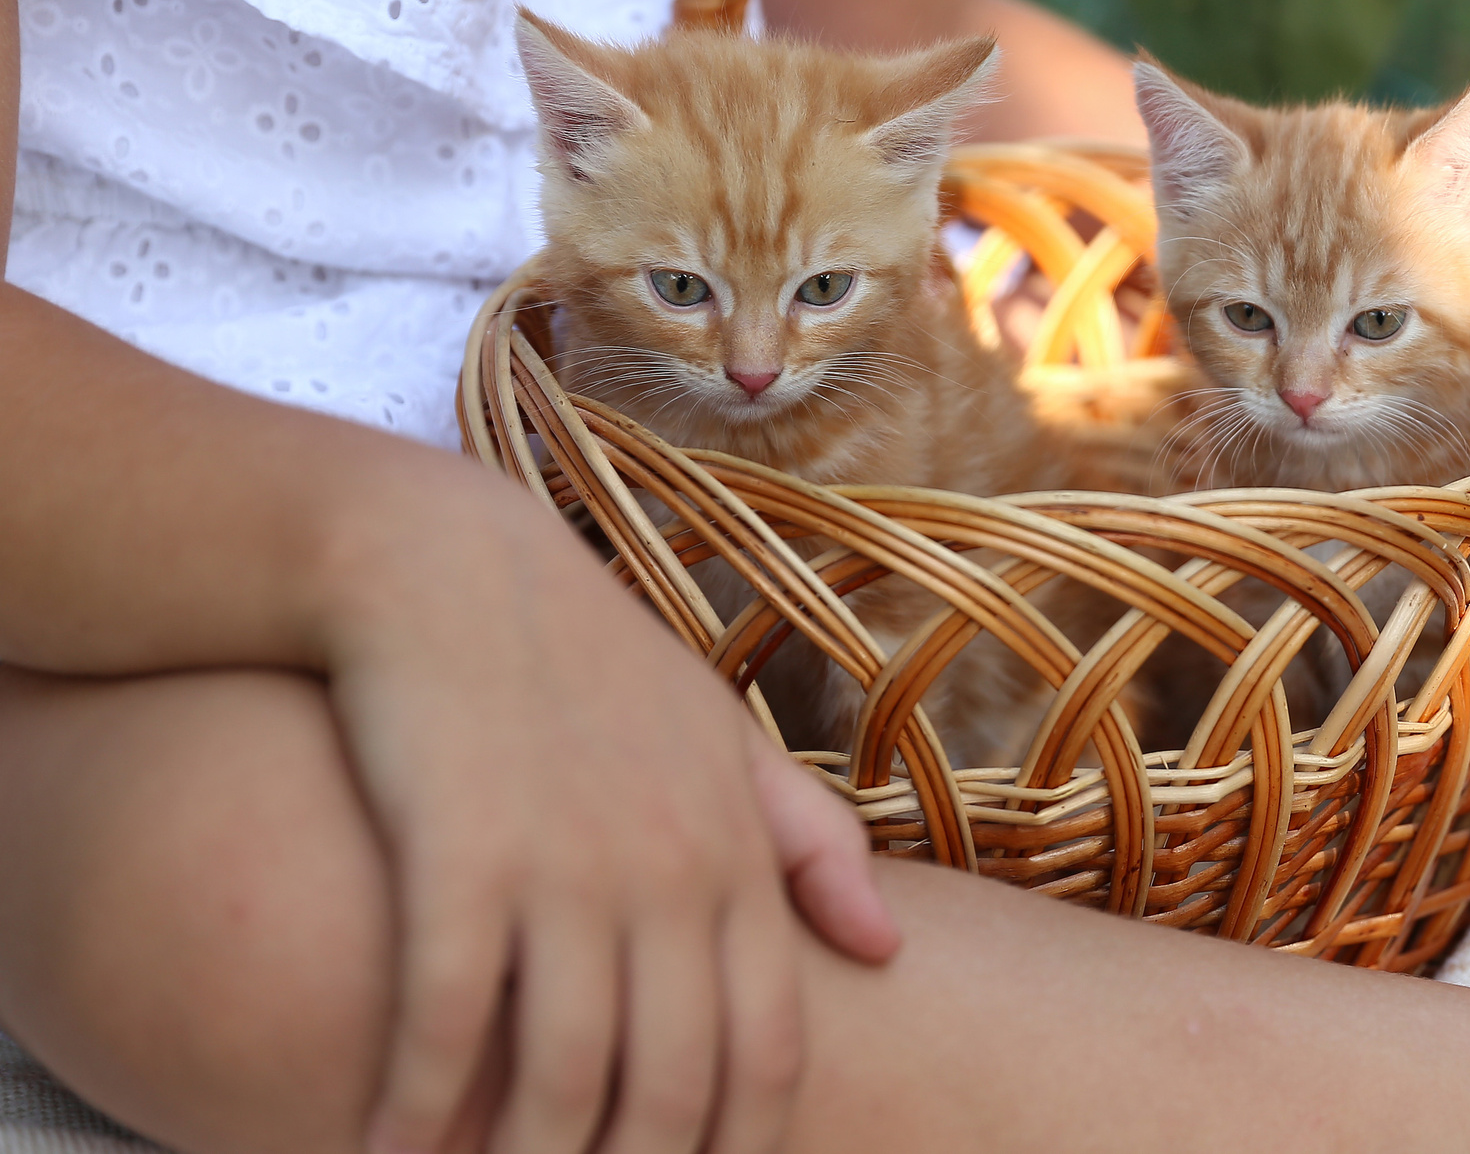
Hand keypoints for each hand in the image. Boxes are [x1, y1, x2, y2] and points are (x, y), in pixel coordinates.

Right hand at [309, 468, 896, 1153]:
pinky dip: (411, 1110)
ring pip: (559, 1076)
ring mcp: (565, 865)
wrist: (451, 570)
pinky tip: (385, 1153)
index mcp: (738, 854)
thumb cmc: (592, 663)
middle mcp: (667, 871)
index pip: (769, 1050)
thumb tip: (889, 948)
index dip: (738, 1147)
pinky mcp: (458, 853)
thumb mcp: (722, 739)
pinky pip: (441, 1022)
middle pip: (670, 1086)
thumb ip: (809, 842)